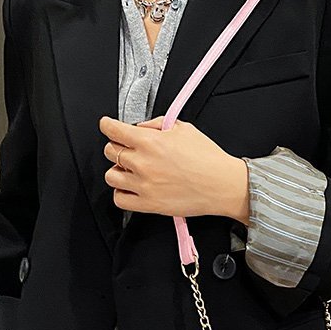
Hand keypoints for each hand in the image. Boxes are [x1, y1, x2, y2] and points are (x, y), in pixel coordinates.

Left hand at [98, 115, 249, 224]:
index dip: (108, 125)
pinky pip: (120, 200)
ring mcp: (144, 186)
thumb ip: (157, 124)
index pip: (112, 129)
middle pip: (109, 151)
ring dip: (118, 171)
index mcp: (150, 141)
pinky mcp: (149, 204)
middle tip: (129, 149)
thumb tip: (141, 127)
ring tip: (131, 171)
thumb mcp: (183, 128)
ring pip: (111, 176)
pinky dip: (122, 193)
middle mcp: (143, 163)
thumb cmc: (208, 159)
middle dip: (117, 147)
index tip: (108, 126)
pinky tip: (132, 188)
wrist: (223, 185)